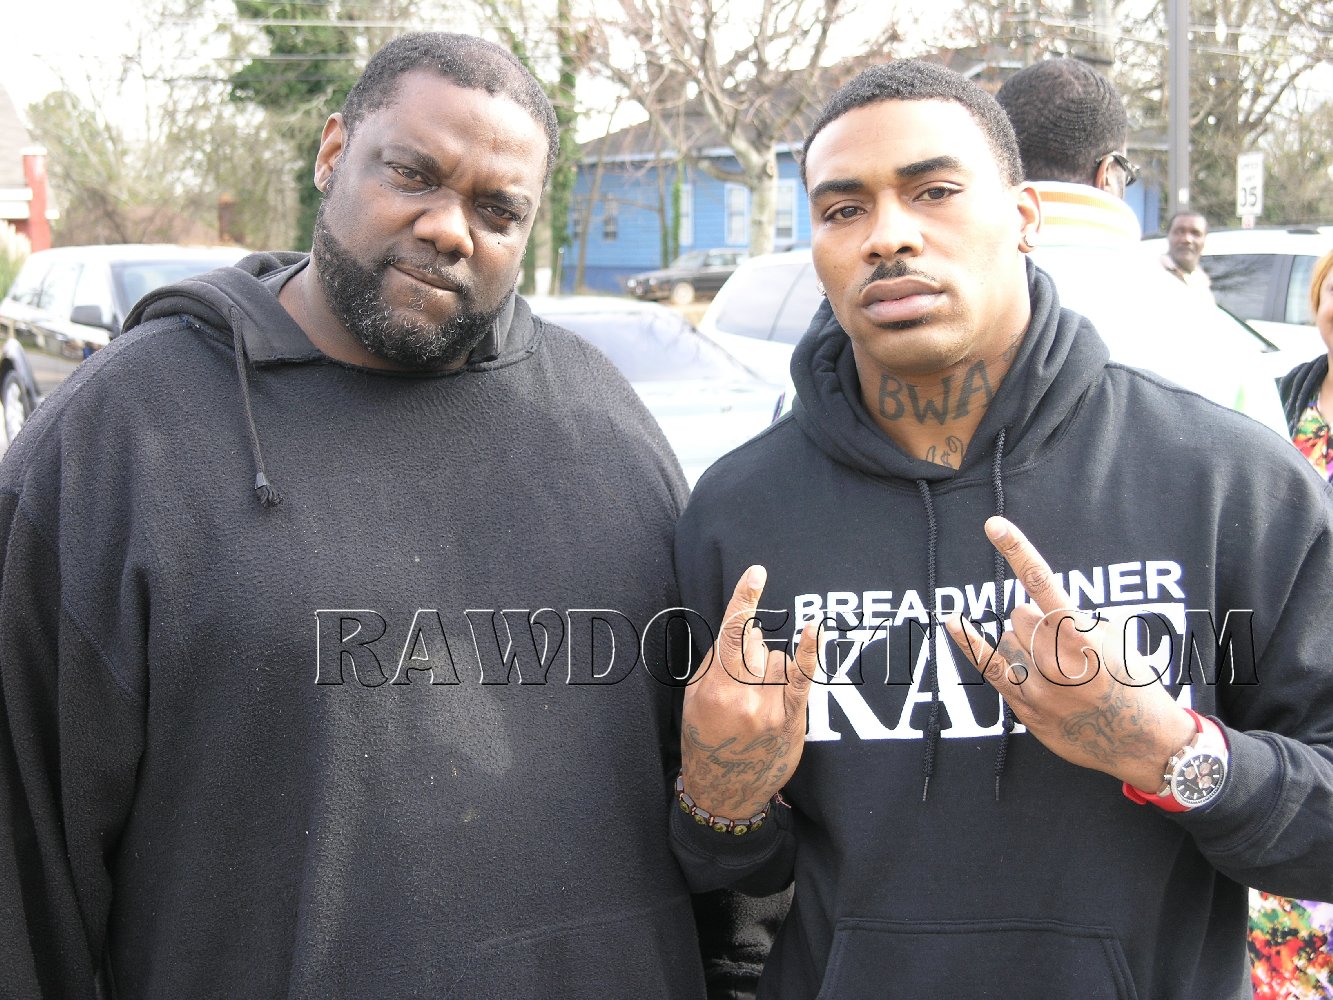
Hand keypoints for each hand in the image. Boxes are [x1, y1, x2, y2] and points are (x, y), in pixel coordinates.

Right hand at [681, 565, 818, 817]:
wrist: (724, 792)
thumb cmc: (705, 741)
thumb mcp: (692, 701)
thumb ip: (712, 664)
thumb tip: (737, 632)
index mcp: (713, 689)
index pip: (730, 633)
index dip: (744, 599)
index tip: (757, 572)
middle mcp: (741, 696)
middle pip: (754, 644)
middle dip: (747, 652)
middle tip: (741, 683)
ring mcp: (768, 709)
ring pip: (776, 659)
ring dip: (769, 668)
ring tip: (757, 699)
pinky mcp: (790, 720)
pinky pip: (802, 678)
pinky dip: (809, 652)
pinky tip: (815, 629)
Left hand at [944, 517, 1195, 791]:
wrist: (1145, 746)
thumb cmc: (1135, 685)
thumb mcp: (1119, 641)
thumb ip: (1074, 619)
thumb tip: (1028, 610)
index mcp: (1085, 639)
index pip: (1044, 584)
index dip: (1017, 551)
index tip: (993, 524)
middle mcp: (1057, 663)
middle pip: (1022, 616)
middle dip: (1038, 622)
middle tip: (1067, 647)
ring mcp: (1039, 690)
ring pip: (1009, 641)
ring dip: (1028, 647)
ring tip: (1062, 673)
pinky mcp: (1026, 710)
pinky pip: (990, 668)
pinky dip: (971, 643)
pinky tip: (954, 622)